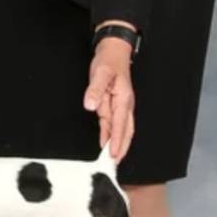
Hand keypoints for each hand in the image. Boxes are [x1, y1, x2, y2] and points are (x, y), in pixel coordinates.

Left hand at [83, 37, 134, 162]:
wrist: (113, 52)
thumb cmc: (109, 61)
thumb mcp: (100, 73)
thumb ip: (95, 89)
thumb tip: (90, 105)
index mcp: (123, 99)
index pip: (120, 124)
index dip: (117, 140)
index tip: (113, 154)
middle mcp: (124, 105)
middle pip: (126, 131)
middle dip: (121, 148)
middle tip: (115, 164)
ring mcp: (120, 106)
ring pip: (120, 130)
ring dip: (117, 144)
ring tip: (113, 160)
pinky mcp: (113, 105)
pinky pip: (113, 124)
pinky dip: (111, 135)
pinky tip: (106, 145)